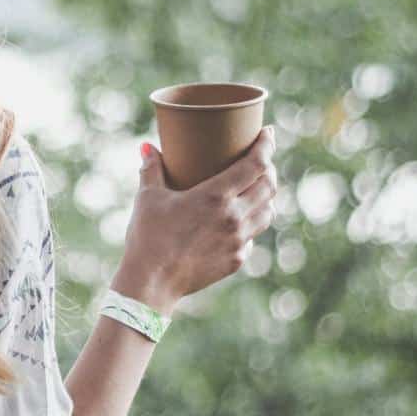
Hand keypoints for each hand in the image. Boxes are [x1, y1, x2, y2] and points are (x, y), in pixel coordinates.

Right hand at [111, 126, 278, 312]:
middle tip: (261, 158)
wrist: (151, 282)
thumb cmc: (147, 237)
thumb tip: (147, 147)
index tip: (268, 133)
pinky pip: (253, 236)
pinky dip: (251, 223)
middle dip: (269, 168)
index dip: (266, 145)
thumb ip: (151, 169)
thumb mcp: (148, 198)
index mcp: (216, 196)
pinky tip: (240, 220)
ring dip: (266, 195)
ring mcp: (238, 241)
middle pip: (268, 186)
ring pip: (268, 211)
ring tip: (257, 186)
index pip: (256, 164)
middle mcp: (234, 217)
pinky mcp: (236, 260)